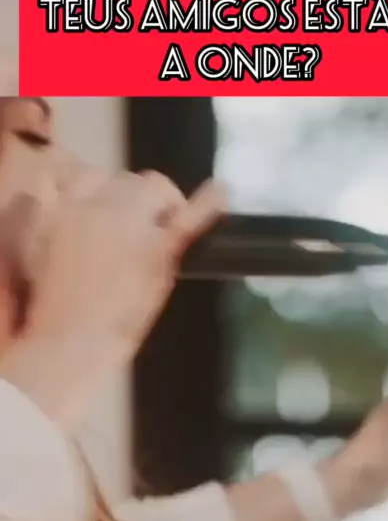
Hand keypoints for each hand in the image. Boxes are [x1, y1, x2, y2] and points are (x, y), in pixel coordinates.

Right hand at [0, 136, 224, 427]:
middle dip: (131, 201)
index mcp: (60, 206)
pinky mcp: (156, 251)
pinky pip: (188, 219)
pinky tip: (221, 192)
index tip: (104, 214)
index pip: (87, 175)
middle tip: (134, 231)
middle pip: (123, 180)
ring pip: (151, 187)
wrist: (68, 345)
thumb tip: (57, 195)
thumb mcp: (32, 251)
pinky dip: (209, 204)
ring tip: (160, 229)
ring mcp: (128, 225)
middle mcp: (94, 205)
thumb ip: (45, 218)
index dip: (100, 195)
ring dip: (158, 204)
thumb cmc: (47, 311)